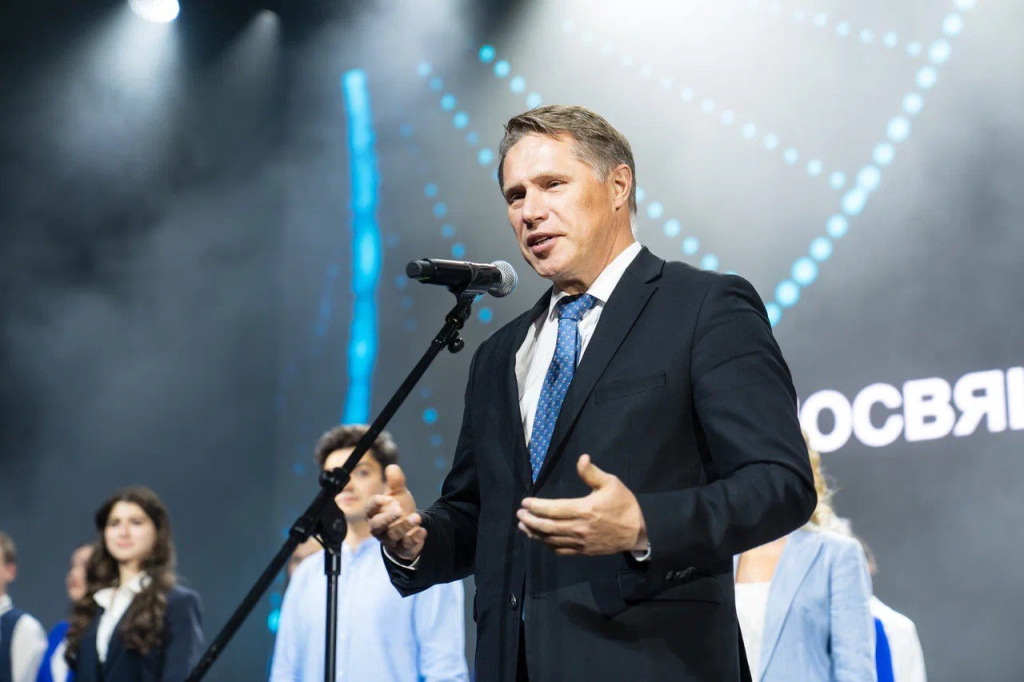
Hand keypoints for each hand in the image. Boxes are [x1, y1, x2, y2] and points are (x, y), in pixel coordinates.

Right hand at [365, 464, 426, 561]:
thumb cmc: (398, 508)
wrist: (410, 528)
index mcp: (374, 513)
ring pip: (393, 535)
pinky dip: (414, 538)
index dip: (375, 503)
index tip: (384, 497)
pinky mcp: (402, 548)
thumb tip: (393, 467)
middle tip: (399, 509)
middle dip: (387, 518)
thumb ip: (395, 482)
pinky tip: (422, 531)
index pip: (369, 509)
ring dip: (405, 526)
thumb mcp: (398, 494)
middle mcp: (379, 528)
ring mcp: (390, 539)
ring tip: (417, 517)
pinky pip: (406, 546)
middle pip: (377, 526)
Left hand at [516, 454, 647, 555]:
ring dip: (534, 534)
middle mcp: (579, 528)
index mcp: (584, 510)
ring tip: (523, 527)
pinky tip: (541, 539)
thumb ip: (592, 473)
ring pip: (551, 540)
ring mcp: (580, 542)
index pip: (552, 509)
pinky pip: (561, 550)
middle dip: (530, 521)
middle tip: (519, 515)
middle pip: (547, 526)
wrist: (638, 531)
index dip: (536, 506)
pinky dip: (548, 545)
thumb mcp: (611, 483)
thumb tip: (581, 458)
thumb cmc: (624, 504)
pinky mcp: (584, 551)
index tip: (525, 502)